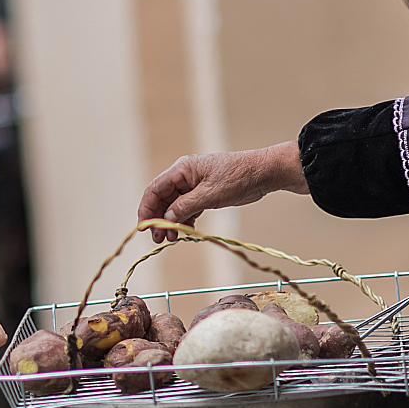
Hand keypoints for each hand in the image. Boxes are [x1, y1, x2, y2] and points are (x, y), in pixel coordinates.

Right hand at [138, 142, 307, 239]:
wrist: (263, 173)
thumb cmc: (238, 177)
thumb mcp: (209, 195)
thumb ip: (185, 207)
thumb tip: (166, 217)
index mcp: (182, 169)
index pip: (155, 189)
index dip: (147, 208)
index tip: (145, 227)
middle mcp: (184, 175)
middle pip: (162, 198)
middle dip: (158, 218)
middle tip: (159, 238)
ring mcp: (194, 184)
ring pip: (174, 204)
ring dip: (171, 221)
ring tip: (171, 238)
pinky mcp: (204, 193)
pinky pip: (187, 207)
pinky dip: (184, 219)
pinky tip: (185, 231)